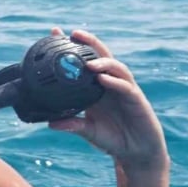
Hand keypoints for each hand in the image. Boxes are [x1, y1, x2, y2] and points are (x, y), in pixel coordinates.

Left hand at [45, 28, 168, 172]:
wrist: (135, 153)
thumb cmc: (112, 138)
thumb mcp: (88, 131)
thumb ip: (72, 124)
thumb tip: (51, 123)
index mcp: (96, 88)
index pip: (84, 61)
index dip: (72, 47)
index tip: (54, 33)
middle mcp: (110, 84)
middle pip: (101, 56)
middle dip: (90, 43)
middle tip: (74, 33)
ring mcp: (124, 89)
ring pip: (116, 67)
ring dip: (102, 62)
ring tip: (88, 62)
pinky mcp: (136, 100)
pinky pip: (126, 87)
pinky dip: (114, 82)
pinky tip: (102, 79)